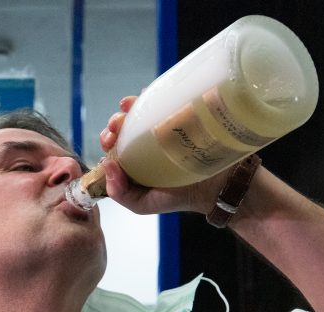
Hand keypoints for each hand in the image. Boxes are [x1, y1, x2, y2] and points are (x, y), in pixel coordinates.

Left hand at [99, 95, 231, 215]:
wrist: (216, 186)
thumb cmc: (179, 197)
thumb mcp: (142, 204)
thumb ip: (120, 193)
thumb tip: (107, 164)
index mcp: (133, 161)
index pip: (113, 146)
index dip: (107, 140)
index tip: (109, 140)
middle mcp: (145, 143)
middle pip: (124, 126)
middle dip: (115, 123)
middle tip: (116, 127)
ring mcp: (162, 128)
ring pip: (139, 112)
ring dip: (128, 108)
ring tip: (127, 108)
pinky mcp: (179, 117)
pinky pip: (162, 102)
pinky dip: (149, 95)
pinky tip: (144, 95)